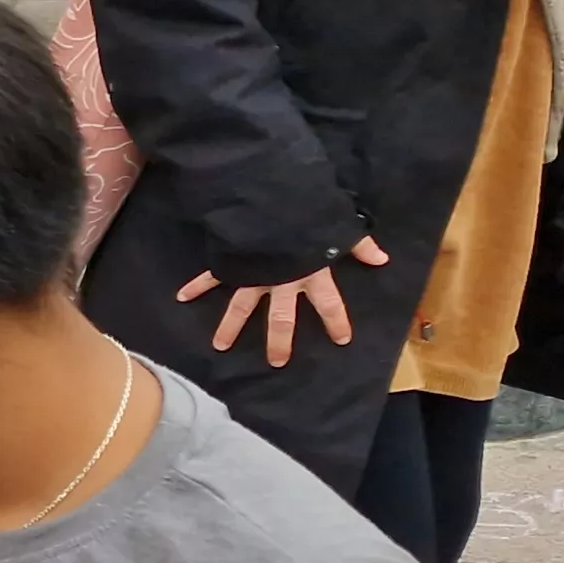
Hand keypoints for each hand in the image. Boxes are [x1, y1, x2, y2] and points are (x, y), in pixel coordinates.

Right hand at [175, 235, 387, 367]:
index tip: (341, 340)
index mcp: (311, 275)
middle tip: (276, 362)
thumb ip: (359, 246)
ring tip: (220, 346)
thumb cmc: (310, 215)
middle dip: (279, 341)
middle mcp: (282, 282)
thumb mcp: (341, 228)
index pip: (329, 305)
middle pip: (282, 318)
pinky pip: (213, 276)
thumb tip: (382, 260)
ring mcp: (254, 275)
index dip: (337, 322)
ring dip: (230, 327)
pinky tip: (182, 296)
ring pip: (241, 307)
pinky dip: (197, 285)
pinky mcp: (235, 263)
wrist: (274, 200)